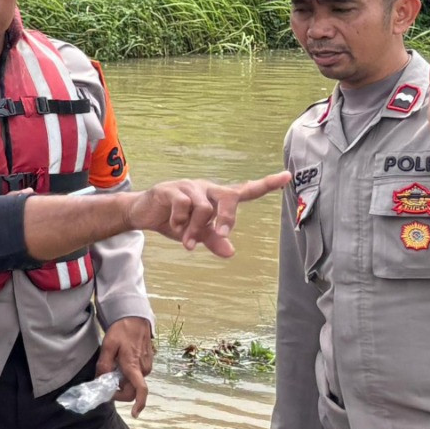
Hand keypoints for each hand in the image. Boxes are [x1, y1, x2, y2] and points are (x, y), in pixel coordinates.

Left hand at [96, 317, 154, 416]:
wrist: (135, 317)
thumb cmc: (121, 330)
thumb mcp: (108, 345)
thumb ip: (104, 364)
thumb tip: (101, 380)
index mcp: (133, 366)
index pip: (140, 390)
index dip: (139, 404)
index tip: (135, 414)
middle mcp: (143, 369)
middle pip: (132, 390)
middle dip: (118, 391)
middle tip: (104, 382)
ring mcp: (147, 366)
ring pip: (133, 382)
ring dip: (122, 381)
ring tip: (112, 367)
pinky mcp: (147, 362)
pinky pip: (136, 375)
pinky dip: (127, 375)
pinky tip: (119, 363)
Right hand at [131, 172, 289, 255]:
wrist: (142, 213)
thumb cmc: (175, 220)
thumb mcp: (196, 234)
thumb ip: (214, 241)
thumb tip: (231, 252)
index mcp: (216, 197)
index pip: (246, 190)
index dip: (267, 184)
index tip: (288, 176)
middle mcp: (206, 188)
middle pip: (229, 197)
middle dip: (228, 218)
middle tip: (221, 235)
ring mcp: (188, 186)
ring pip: (204, 208)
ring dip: (197, 230)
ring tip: (188, 241)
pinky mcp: (170, 189)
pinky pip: (183, 206)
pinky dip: (180, 222)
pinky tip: (175, 227)